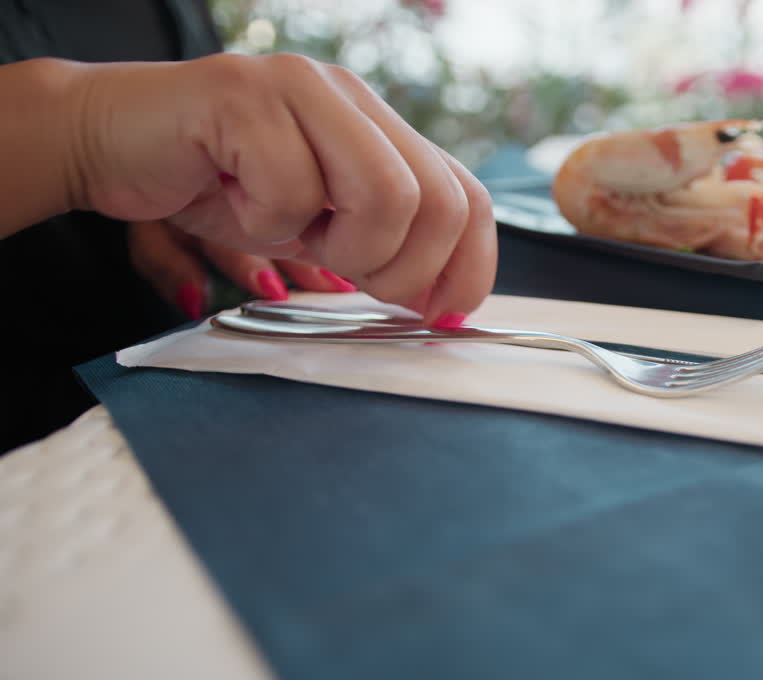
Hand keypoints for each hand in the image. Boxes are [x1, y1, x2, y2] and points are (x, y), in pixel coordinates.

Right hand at [66, 53, 495, 322]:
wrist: (102, 143)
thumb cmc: (210, 188)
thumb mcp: (311, 228)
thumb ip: (376, 250)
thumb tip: (438, 305)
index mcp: (377, 125)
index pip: (467, 196)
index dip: (467, 266)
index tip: (440, 315)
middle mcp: (350, 96)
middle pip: (436, 203)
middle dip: (397, 269)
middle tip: (339, 274)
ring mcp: (300, 88)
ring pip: (384, 195)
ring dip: (337, 247)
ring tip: (287, 235)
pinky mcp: (243, 96)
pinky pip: (291, 189)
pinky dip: (261, 223)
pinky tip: (232, 203)